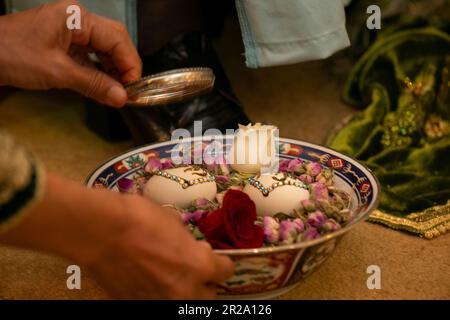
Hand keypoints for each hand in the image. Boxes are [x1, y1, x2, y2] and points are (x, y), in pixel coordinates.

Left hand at [0, 0, 141, 106]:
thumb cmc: (12, 55)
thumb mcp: (57, 72)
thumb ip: (94, 84)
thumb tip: (122, 97)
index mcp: (77, 18)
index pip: (117, 38)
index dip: (130, 64)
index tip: (134, 88)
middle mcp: (77, 21)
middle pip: (114, 41)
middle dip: (124, 66)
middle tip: (130, 90)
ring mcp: (70, 33)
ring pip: (103, 50)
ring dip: (113, 71)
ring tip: (118, 92)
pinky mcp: (63, 46)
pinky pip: (89, 58)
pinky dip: (98, 73)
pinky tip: (104, 87)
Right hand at [85, 195, 233, 298]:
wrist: (100, 231)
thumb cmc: (140, 218)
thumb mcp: (174, 221)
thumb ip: (188, 240)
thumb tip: (190, 245)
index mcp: (200, 266)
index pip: (225, 271)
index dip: (221, 263)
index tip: (214, 258)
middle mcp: (185, 291)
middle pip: (208, 296)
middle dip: (203, 282)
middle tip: (192, 269)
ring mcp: (160, 302)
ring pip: (182, 303)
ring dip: (181, 290)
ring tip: (168, 275)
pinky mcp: (138, 305)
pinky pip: (157, 300)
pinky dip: (157, 293)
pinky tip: (147, 278)